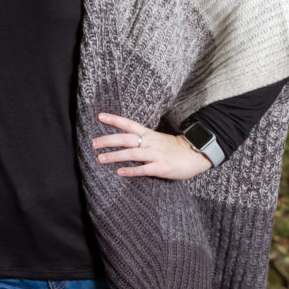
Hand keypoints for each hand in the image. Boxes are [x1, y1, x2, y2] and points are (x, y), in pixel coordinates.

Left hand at [92, 112, 211, 180]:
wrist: (196, 154)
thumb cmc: (175, 148)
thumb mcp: (158, 140)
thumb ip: (143, 141)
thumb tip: (125, 145)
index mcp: (149, 134)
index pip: (128, 124)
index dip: (114, 119)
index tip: (99, 116)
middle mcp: (150, 142)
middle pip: (125, 138)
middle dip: (107, 140)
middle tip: (92, 143)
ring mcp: (155, 154)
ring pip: (131, 153)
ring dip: (114, 156)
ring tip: (100, 159)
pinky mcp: (161, 167)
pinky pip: (143, 169)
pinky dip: (131, 171)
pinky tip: (119, 172)